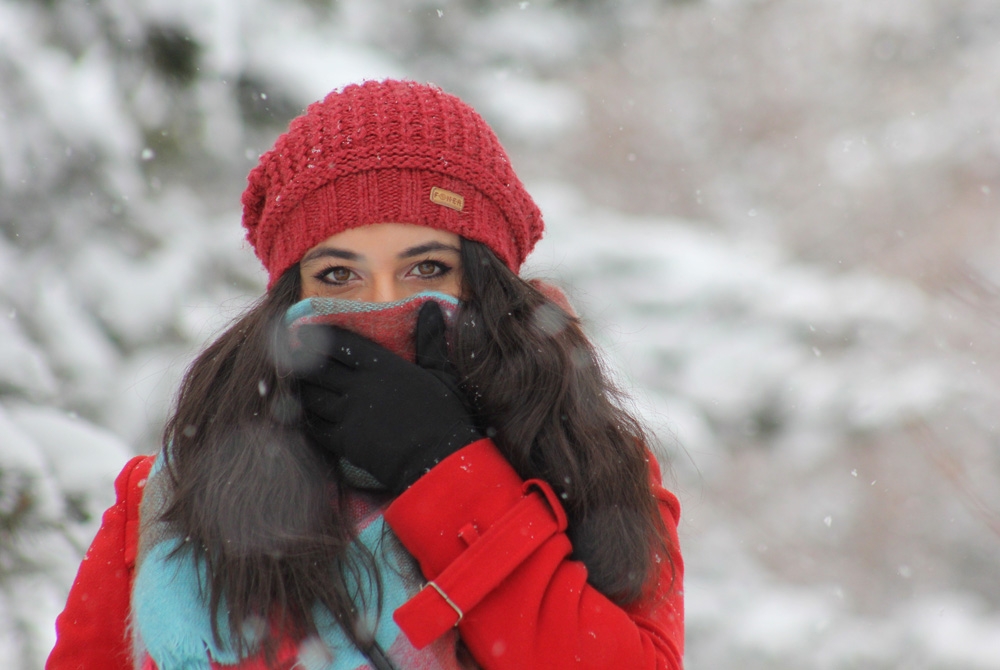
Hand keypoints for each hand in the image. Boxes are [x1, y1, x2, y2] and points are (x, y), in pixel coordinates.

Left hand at [293, 302, 481, 493]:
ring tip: (294, 381)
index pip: (340, 344)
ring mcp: (349, 414)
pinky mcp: (345, 441)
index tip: (304, 331)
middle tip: (288, 353)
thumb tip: (430, 307)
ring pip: (313, 396)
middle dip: (301, 359)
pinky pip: (317, 426)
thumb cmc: (445, 414)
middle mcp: (359, 386)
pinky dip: (309, 417)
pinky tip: (307, 413)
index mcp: (381, 366)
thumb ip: (430, 339)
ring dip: (302, 388)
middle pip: (319, 368)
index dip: (319, 336)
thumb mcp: (441, 372)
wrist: (439, 459)